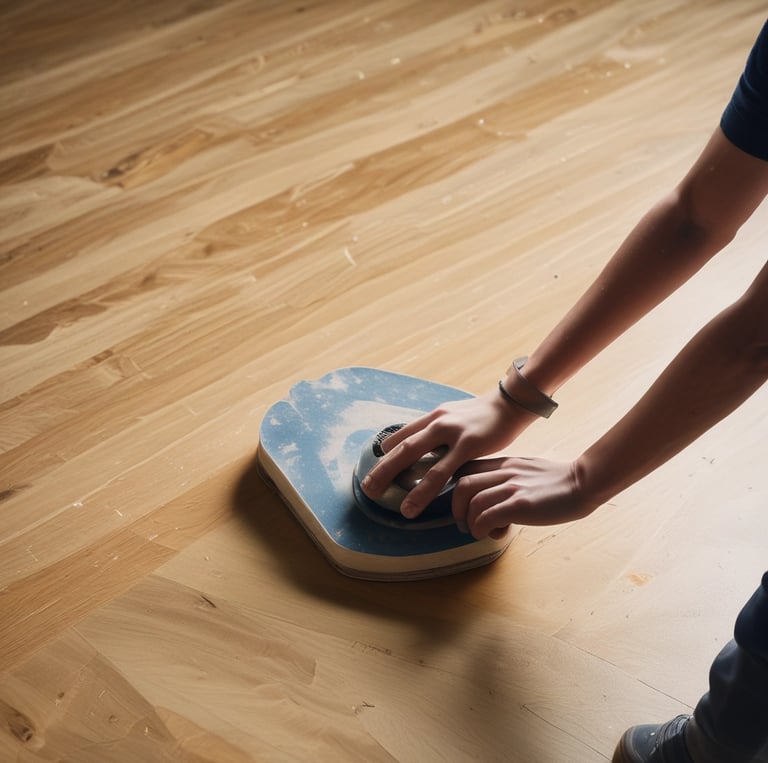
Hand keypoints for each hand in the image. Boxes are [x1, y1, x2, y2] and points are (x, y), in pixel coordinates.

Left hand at [360, 389, 534, 517]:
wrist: (512, 404)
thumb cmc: (484, 416)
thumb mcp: (456, 417)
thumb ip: (439, 432)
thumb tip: (425, 447)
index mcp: (433, 417)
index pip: (402, 436)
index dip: (387, 454)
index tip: (375, 470)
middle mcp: (437, 422)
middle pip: (402, 447)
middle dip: (382, 468)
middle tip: (366, 488)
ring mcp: (452, 433)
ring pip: (416, 458)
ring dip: (395, 479)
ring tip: (381, 498)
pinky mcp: (469, 445)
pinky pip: (442, 470)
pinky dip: (425, 487)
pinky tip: (415, 501)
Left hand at [452, 456, 593, 537]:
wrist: (583, 483)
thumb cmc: (558, 481)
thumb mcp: (526, 469)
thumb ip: (507, 476)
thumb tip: (492, 493)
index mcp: (503, 463)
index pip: (466, 469)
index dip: (456, 489)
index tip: (462, 505)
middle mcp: (504, 473)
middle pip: (462, 486)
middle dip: (457, 509)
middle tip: (465, 523)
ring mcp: (512, 488)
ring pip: (473, 504)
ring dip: (471, 523)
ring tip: (481, 532)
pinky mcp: (521, 505)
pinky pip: (487, 517)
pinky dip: (482, 529)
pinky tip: (493, 534)